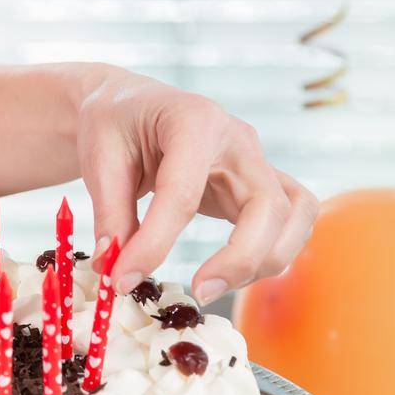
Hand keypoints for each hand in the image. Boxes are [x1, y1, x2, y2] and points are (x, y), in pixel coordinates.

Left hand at [74, 69, 319, 304]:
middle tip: (198, 291)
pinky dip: (273, 251)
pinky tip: (234, 271)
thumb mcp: (99, 157)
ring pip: (295, 214)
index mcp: (193, 119)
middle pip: (268, 205)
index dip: (155, 243)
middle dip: (241, 258)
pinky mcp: (258, 184)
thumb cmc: (115, 122)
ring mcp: (254, 160)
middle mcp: (237, 138)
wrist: (131, 104)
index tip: (125, 279)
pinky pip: (290, 220)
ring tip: (216, 285)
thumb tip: (118, 269)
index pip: (183, 192)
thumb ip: (111, 214)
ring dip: (266, 259)